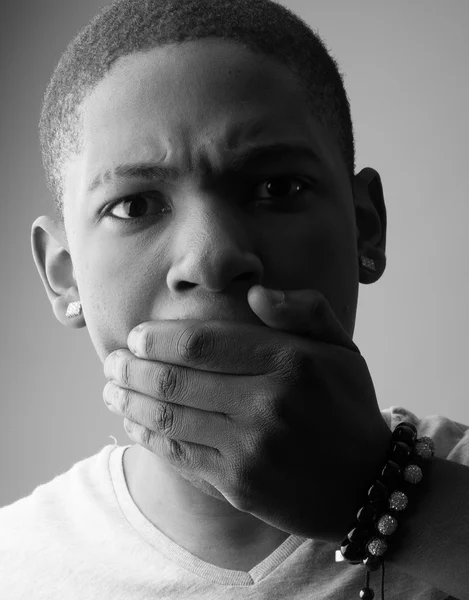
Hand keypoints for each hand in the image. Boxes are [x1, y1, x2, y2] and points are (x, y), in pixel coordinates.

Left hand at [102, 285, 390, 541]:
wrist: (365, 484)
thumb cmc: (347, 407)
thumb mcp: (342, 347)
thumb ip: (304, 309)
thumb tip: (254, 293)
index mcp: (290, 363)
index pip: (203, 343)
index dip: (157, 339)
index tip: (135, 336)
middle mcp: (267, 405)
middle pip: (176, 380)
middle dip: (132, 368)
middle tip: (111, 362)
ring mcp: (250, 449)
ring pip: (169, 419)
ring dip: (130, 401)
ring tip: (110, 389)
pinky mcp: (238, 484)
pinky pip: (179, 456)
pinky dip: (147, 438)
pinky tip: (132, 424)